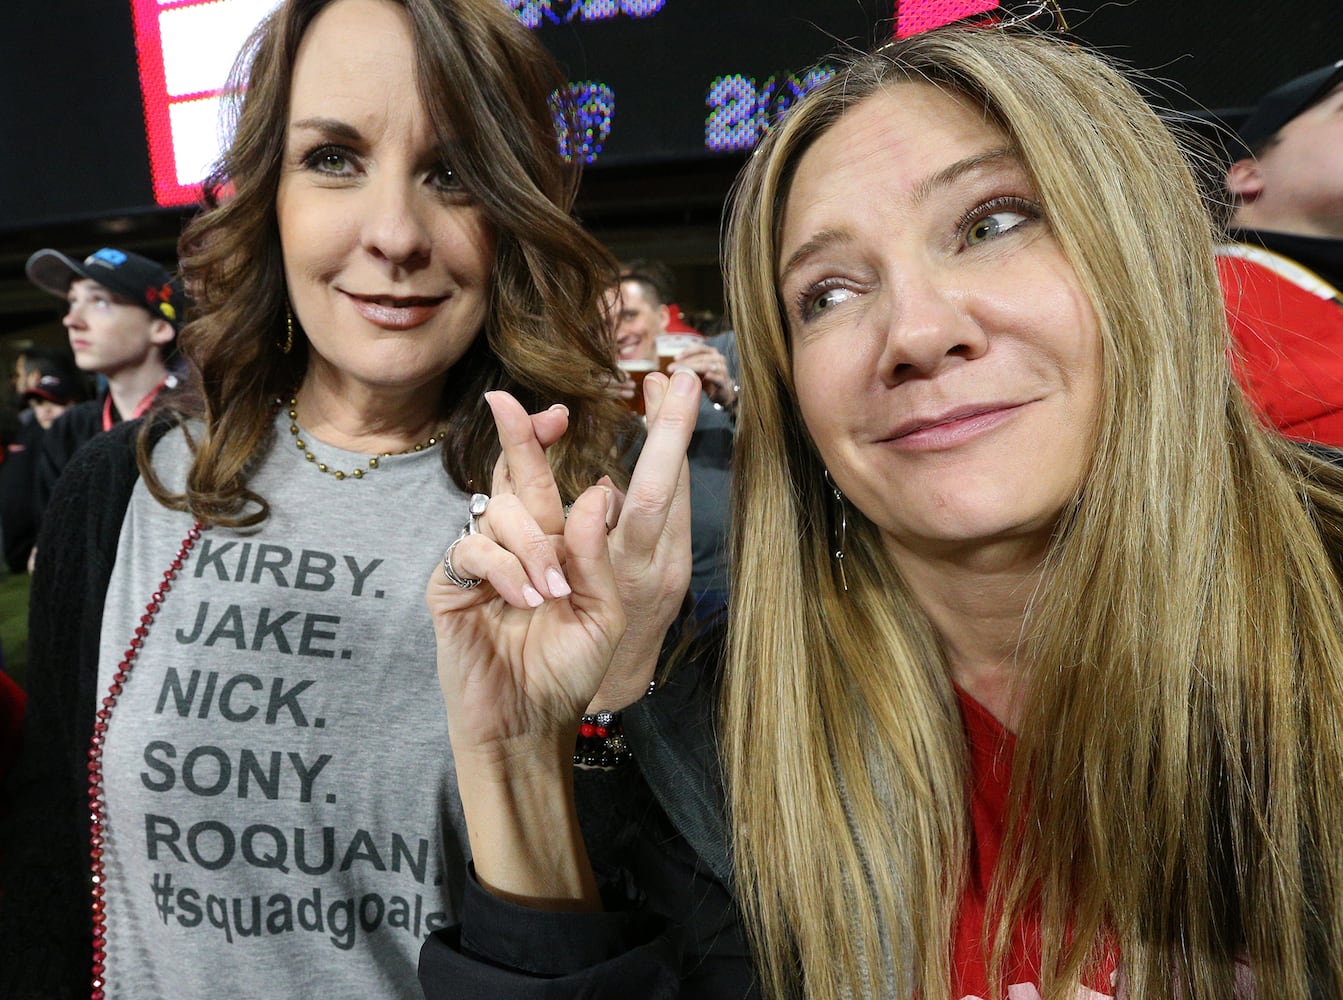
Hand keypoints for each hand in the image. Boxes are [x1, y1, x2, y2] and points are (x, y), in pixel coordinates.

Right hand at [426, 371, 699, 768]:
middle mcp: (515, 544)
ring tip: (552, 593)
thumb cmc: (567, 672)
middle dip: (518, 437)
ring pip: (501, 512)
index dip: (544, 442)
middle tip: (509, 403)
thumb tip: (597, 491)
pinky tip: (524, 600)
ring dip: (533, 546)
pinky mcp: (451, 586)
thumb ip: (595, 556)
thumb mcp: (602, 614)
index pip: (545, 482)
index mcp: (554, 545)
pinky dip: (504, 568)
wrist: (528, 724)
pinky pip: (473, 549)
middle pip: (514, 475)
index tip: (560, 413)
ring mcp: (481, 563)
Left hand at [669, 342, 736, 409]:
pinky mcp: (726, 384)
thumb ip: (684, 369)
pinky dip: (711, 377)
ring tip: (680, 374)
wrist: (723, 395)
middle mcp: (718, 359)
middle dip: (685, 362)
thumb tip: (663, 371)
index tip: (675, 358)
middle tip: (670, 368)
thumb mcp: (694, 373)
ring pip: (708, 366)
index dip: (687, 351)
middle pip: (701, 357)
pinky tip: (703, 377)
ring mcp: (723, 371)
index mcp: (711, 353)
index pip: (699, 348)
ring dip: (693, 369)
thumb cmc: (706, 381)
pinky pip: (719, 378)